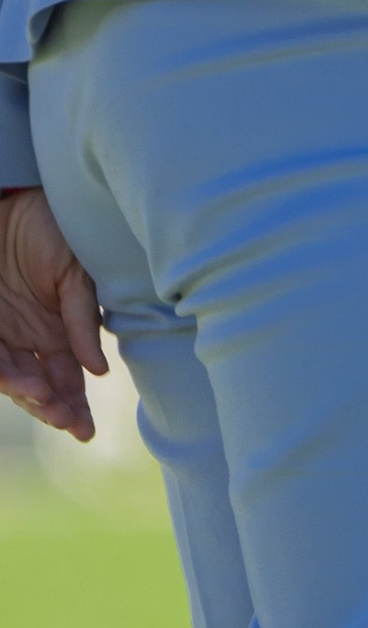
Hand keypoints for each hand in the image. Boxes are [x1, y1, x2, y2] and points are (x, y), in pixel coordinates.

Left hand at [0, 185, 108, 441]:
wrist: (12, 196)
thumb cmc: (54, 227)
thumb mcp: (77, 273)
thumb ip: (83, 320)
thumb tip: (98, 372)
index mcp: (58, 332)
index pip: (68, 380)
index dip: (75, 407)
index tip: (84, 431)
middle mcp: (28, 339)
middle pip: (40, 388)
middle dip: (54, 410)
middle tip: (68, 424)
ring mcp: (2, 332)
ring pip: (11, 378)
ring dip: (29, 396)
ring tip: (43, 402)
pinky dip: (2, 373)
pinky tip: (20, 385)